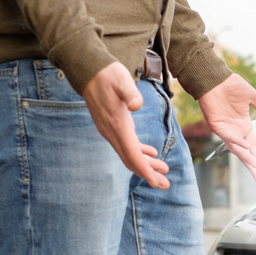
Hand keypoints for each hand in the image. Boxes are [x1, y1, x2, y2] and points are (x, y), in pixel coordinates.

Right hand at [83, 62, 169, 188]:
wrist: (89, 69)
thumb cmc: (108, 74)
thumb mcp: (122, 80)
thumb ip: (130, 93)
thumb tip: (137, 105)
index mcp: (117, 125)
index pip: (132, 154)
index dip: (145, 170)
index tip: (157, 182)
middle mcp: (111, 132)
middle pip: (131, 160)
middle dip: (149, 174)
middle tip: (166, 185)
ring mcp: (109, 130)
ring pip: (128, 154)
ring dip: (146, 165)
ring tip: (164, 170)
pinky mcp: (111, 126)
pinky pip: (125, 145)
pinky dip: (139, 152)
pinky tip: (152, 153)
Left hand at [199, 73, 255, 182]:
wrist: (215, 77)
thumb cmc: (231, 85)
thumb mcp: (250, 95)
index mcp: (243, 126)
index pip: (253, 146)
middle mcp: (235, 131)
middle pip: (245, 153)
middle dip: (253, 166)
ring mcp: (225, 130)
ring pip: (237, 148)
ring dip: (246, 158)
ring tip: (255, 167)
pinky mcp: (216, 125)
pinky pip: (228, 137)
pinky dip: (237, 142)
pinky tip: (247, 147)